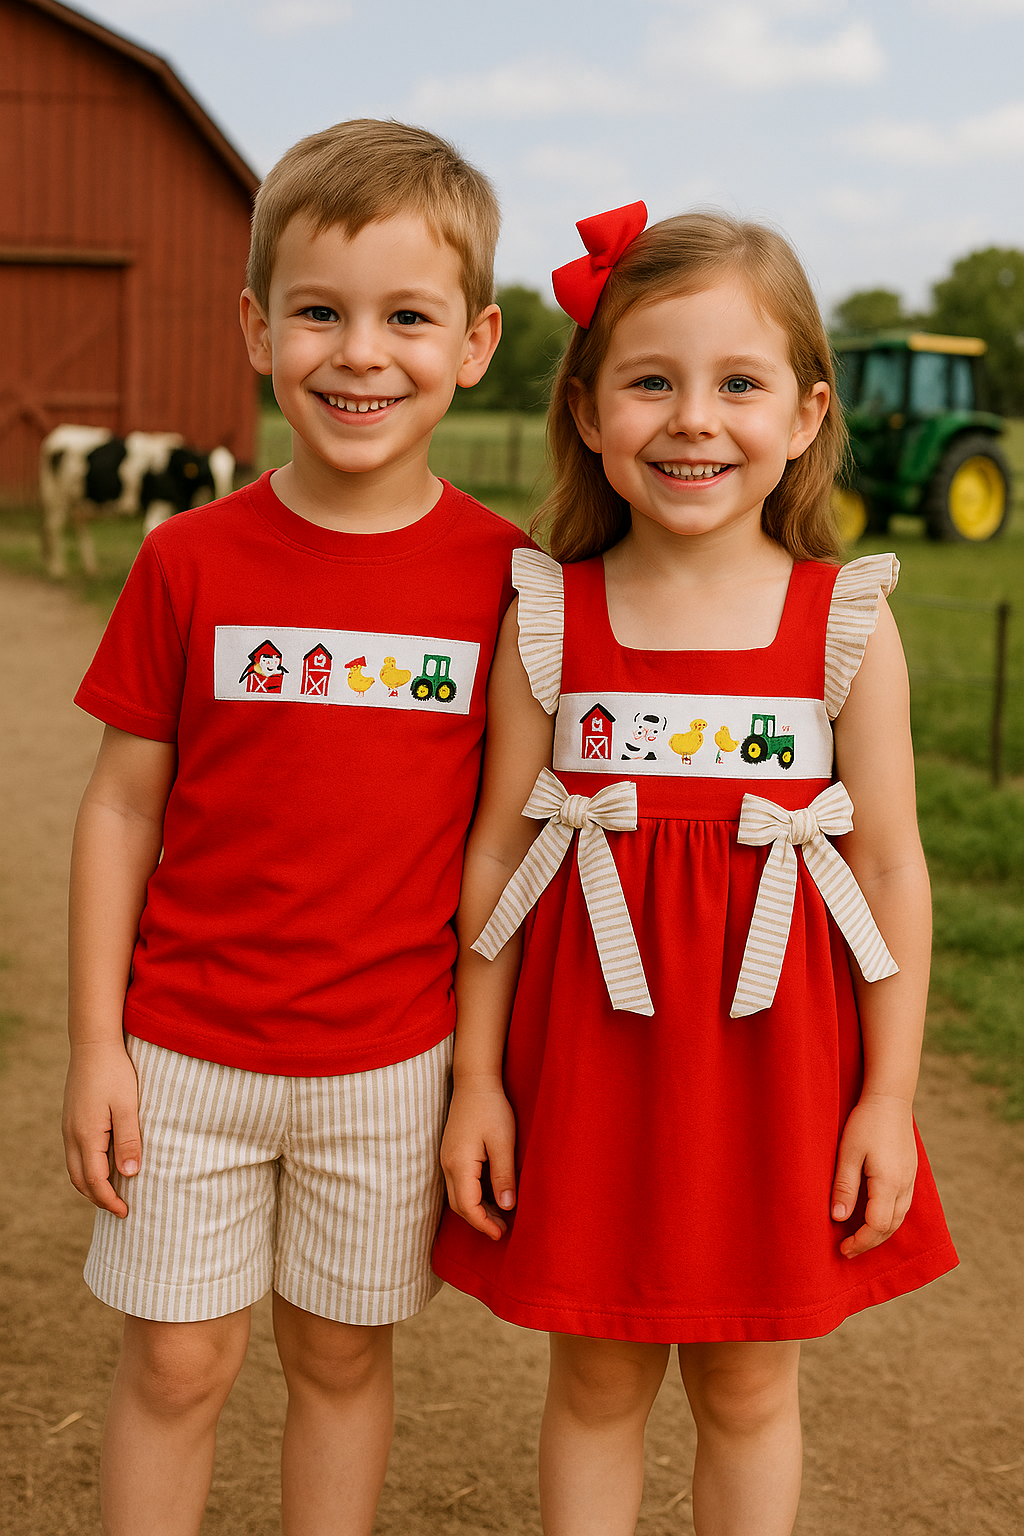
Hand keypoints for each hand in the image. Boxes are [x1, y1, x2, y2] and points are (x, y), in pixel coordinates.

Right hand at [62, 1041, 141, 1216]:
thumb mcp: (128, 1106)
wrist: (93, 1044)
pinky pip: (75, 1154)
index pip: (96, 1181)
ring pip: (75, 1168)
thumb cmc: (115, 1073)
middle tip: (119, 1209)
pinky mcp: (71, 1119)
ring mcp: (69, 1127)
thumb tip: (130, 1175)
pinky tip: (103, 1166)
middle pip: (80, 1180)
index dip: (110, 1200)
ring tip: (112, 1193)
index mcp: (87, 1136)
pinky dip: (87, 1169)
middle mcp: (72, 1135)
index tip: (126, 1212)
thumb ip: (128, 1141)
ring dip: (91, 1185)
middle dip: (98, 1198)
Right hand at [441, 1079, 515, 1240]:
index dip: (484, 1224)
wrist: (474, 1081)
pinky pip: (458, 1183)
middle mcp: (447, 1164)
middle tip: (502, 1229)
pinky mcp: (451, 1153)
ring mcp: (447, 1158)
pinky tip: (489, 1195)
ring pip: (457, 1195)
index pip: (467, 1206)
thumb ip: (504, 1176)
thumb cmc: (491, 1108)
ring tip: (499, 1216)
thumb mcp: (503, 1142)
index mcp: (459, 1164)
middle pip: (459, 1205)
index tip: (502, 1234)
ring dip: (475, 1209)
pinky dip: (472, 1196)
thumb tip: (506, 1207)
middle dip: (479, 1221)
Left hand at [831, 1093, 917, 1257]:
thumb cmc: (865, 1123)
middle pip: (890, 1228)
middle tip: (848, 1251)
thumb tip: (838, 1218)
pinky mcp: (910, 1174)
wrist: (890, 1099)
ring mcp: (910, 1181)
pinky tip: (874, 1217)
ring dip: (880, 1233)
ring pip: (899, 1219)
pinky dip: (889, 1219)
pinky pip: (902, 1207)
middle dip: (869, 1243)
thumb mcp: (848, 1153)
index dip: (860, 1242)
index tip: (842, 1249)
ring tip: (859, 1238)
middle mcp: (904, 1186)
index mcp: (889, 1183)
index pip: (877, 1226)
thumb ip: (844, 1187)